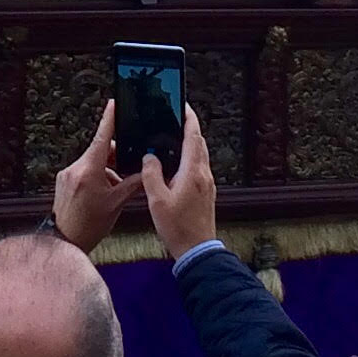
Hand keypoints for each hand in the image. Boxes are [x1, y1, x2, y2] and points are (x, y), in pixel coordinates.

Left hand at [51, 102, 144, 250]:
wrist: (65, 242)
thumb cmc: (88, 226)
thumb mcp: (116, 204)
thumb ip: (132, 184)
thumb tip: (145, 171)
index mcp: (89, 170)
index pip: (101, 137)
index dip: (109, 119)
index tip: (113, 104)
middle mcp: (75, 169)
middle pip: (99, 151)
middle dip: (114, 158)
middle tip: (127, 168)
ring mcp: (68, 175)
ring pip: (92, 163)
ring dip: (106, 171)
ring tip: (114, 190)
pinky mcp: (64, 182)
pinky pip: (84, 172)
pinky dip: (96, 177)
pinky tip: (104, 193)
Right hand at [141, 105, 218, 260]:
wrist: (197, 250)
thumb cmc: (178, 228)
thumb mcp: (157, 200)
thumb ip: (151, 174)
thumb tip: (149, 157)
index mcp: (193, 172)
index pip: (193, 136)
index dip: (189, 118)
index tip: (182, 106)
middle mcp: (203, 175)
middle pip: (199, 143)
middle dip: (188, 129)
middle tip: (174, 119)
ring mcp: (207, 184)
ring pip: (200, 155)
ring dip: (189, 144)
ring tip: (173, 139)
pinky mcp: (206, 192)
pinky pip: (199, 167)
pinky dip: (189, 159)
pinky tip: (176, 165)